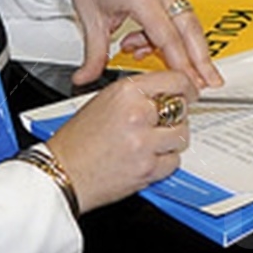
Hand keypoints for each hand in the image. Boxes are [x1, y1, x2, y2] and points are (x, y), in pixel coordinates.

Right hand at [46, 70, 193, 212]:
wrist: (61, 172)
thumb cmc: (76, 141)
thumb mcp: (103, 101)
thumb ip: (136, 94)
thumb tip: (164, 92)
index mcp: (126, 92)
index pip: (175, 80)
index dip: (188, 87)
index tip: (191, 92)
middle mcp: (137, 114)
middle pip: (181, 108)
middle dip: (175, 116)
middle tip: (161, 123)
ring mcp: (144, 142)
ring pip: (181, 136)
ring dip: (171, 140)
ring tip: (151, 142)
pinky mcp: (147, 168)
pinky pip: (173, 162)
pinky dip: (165, 162)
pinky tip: (147, 159)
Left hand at [67, 0, 222, 89]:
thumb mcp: (90, 20)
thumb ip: (93, 55)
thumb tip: (85, 78)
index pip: (168, 38)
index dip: (181, 64)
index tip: (189, 83)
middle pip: (190, 30)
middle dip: (202, 60)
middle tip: (211, 83)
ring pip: (190, 23)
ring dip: (188, 48)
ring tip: (162, 62)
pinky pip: (182, 14)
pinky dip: (176, 34)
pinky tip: (151, 45)